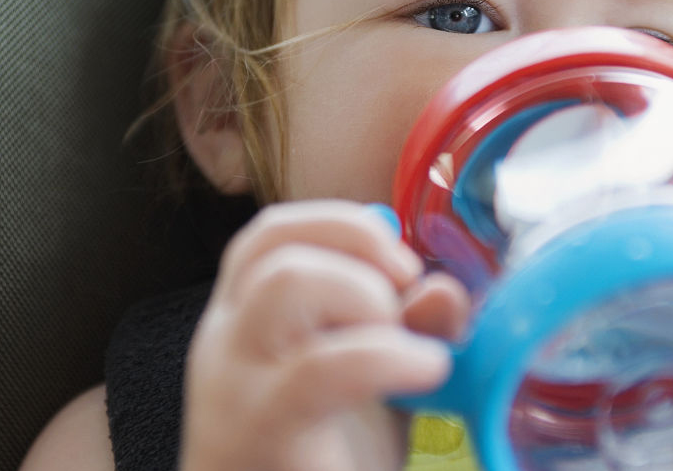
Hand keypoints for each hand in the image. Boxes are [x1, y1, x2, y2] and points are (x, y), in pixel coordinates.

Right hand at [179, 200, 469, 470]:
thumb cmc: (311, 470)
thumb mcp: (367, 389)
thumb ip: (403, 333)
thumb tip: (446, 289)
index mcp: (244, 323)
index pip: (272, 234)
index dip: (343, 226)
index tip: (399, 262)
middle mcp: (227, 342)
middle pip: (274, 243)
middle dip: (357, 247)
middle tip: (403, 295)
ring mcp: (238, 384)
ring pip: (286, 281)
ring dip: (363, 293)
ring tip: (402, 341)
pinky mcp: (264, 431)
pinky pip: (322, 366)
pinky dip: (389, 355)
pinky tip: (425, 371)